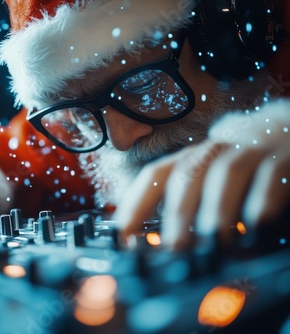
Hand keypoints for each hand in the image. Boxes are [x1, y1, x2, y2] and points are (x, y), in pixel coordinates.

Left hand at [113, 139, 289, 248]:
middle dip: (179, 214)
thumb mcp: (210, 183)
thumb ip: (190, 208)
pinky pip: (270, 175)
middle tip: (177, 249)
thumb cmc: (242, 167)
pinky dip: (262, 200)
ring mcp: (250, 150)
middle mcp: (215, 152)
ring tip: (216, 242)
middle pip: (188, 175)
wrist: (287, 129)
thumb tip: (162, 246)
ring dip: (217, 209)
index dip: (135, 204)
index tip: (123, 236)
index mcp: (192, 160)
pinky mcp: (283, 156)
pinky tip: (257, 224)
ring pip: (225, 173)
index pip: (155, 176)